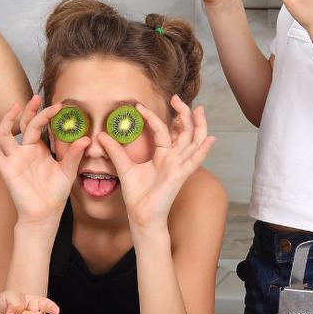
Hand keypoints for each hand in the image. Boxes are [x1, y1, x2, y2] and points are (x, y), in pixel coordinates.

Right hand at [0, 96, 88, 226]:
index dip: (46, 115)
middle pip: (22, 125)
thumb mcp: (68, 171)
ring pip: (5, 135)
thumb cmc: (55, 193)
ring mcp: (14, 159)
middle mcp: (24, 151)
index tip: (58, 105)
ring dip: (8, 120)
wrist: (45, 213)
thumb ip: (74, 155)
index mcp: (38, 149)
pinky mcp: (7, 169)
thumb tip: (86, 138)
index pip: (38, 126)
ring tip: (15, 106)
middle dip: (28, 111)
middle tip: (36, 98)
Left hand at [99, 98, 213, 236]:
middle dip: (183, 114)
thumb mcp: (124, 167)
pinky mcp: (180, 175)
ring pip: (194, 142)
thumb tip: (101, 136)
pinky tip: (210, 139)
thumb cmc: (137, 195)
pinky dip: (203, 150)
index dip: (152, 117)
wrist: (140, 216)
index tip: (139, 105)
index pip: (162, 130)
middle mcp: (174, 159)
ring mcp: (179, 166)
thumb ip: (115, 151)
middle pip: (184, 132)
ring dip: (198, 125)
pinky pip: (195, 161)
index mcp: (162, 156)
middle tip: (176, 98)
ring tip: (199, 109)